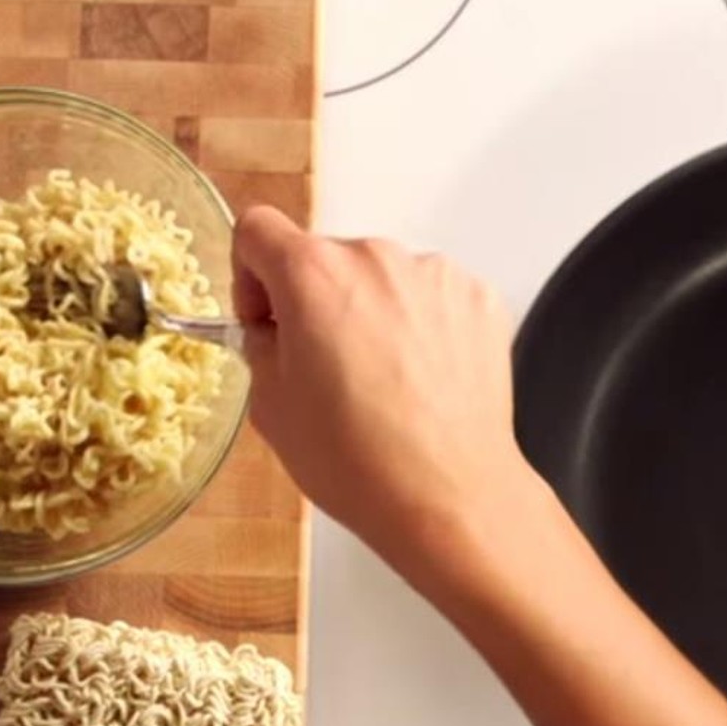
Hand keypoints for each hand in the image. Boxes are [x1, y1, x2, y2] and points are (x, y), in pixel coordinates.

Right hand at [232, 206, 568, 606]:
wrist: (447, 496)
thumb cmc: (357, 460)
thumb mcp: (270, 405)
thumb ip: (259, 343)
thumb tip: (271, 327)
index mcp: (312, 274)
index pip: (257, 229)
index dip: (249, 276)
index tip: (265, 318)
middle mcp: (374, 257)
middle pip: (323, 257)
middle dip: (314, 301)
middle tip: (323, 369)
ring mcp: (432, 274)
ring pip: (379, 278)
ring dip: (369, 312)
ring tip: (380, 381)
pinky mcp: (476, 297)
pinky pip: (427, 296)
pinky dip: (417, 325)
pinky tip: (417, 379)